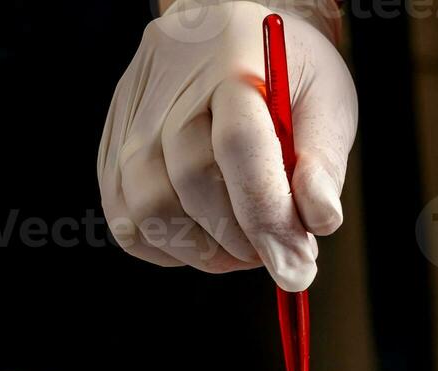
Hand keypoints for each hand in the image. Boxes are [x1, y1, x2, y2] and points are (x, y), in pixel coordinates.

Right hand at [98, 0, 355, 289]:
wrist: (223, 36)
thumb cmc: (282, 76)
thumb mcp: (326, 102)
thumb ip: (324, 163)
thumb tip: (320, 221)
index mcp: (232, 66)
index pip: (240, 147)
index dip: (268, 217)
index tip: (297, 267)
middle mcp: (170, 91)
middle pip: (193, 185)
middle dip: (245, 240)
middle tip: (281, 250)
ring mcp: (132, 122)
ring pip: (153, 213)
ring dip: (209, 252)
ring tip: (247, 242)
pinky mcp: (111, 152)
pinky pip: (129, 225)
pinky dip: (172, 249)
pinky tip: (209, 236)